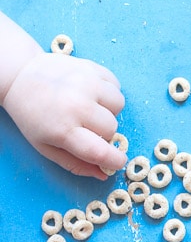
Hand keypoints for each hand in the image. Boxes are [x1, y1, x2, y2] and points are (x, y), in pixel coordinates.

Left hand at [2, 51, 126, 179]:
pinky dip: (109, 93)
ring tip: (90, 107)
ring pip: (118, 106)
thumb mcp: (45, 146)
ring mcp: (86, 83)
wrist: (20, 76)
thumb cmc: (32, 116)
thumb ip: (74, 163)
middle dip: (104, 133)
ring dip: (109, 111)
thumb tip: (103, 173)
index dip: (114, 160)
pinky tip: (92, 93)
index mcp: (63, 130)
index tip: (117, 161)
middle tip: (86, 126)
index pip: (100, 152)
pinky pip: (116, 86)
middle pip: (111, 129)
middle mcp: (77, 105)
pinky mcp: (91, 68)